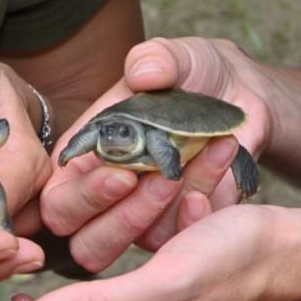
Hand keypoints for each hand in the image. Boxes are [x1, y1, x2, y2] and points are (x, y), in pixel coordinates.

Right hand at [41, 37, 270, 269]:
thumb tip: (143, 73)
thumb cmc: (192, 73)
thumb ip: (156, 58)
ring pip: (138, 244)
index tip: (123, 173)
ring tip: (194, 162)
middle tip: (159, 180)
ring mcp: (143, 215)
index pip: (58, 199)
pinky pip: (182, 240)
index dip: (82, 196)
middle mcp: (105, 193)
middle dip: (118, 218)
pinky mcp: (181, 225)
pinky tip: (217, 175)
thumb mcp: (176, 56)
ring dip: (164, 210)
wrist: (242, 93)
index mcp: (83, 155)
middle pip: (83, 240)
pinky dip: (200, 214)